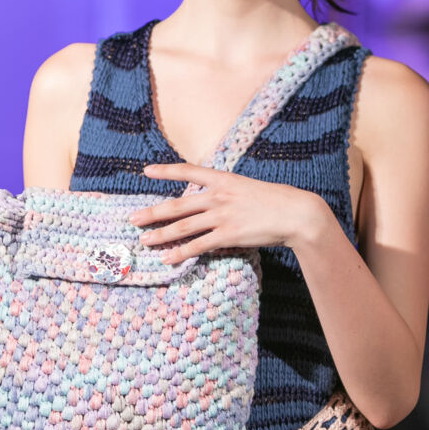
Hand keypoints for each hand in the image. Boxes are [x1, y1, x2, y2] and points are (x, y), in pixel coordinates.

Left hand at [129, 163, 324, 261]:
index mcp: (224, 179)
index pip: (189, 171)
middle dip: (152, 213)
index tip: (146, 171)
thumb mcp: (248, 188)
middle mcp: (218, 196)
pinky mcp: (228, 235)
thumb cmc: (276, 201)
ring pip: (183, 227)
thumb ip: (228, 192)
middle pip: (177, 205)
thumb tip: (212, 200)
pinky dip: (180, 253)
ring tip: (144, 240)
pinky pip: (198, 246)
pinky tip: (167, 258)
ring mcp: (222, 216)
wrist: (295, 213)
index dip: (166, 171)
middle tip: (133, 219)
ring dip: (161, 235)